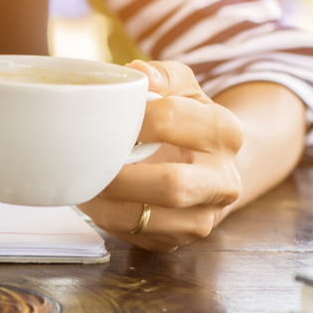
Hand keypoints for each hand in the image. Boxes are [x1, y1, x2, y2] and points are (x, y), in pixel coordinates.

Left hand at [78, 60, 242, 251]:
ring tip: (86, 179)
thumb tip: (137, 73)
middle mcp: (224, 181)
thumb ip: (162, 75)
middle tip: (90, 159)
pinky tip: (97, 196)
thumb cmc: (186, 119)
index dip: (131, 116)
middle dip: (120, 174)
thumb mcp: (181, 87)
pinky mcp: (178, 239)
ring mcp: (203, 217)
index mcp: (226, 132)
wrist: (207, 165)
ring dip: (105, 200)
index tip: (106, 116)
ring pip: (144, 218)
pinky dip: (106, 216)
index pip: (172, 118)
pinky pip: (134, 234)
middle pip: (171, 185)